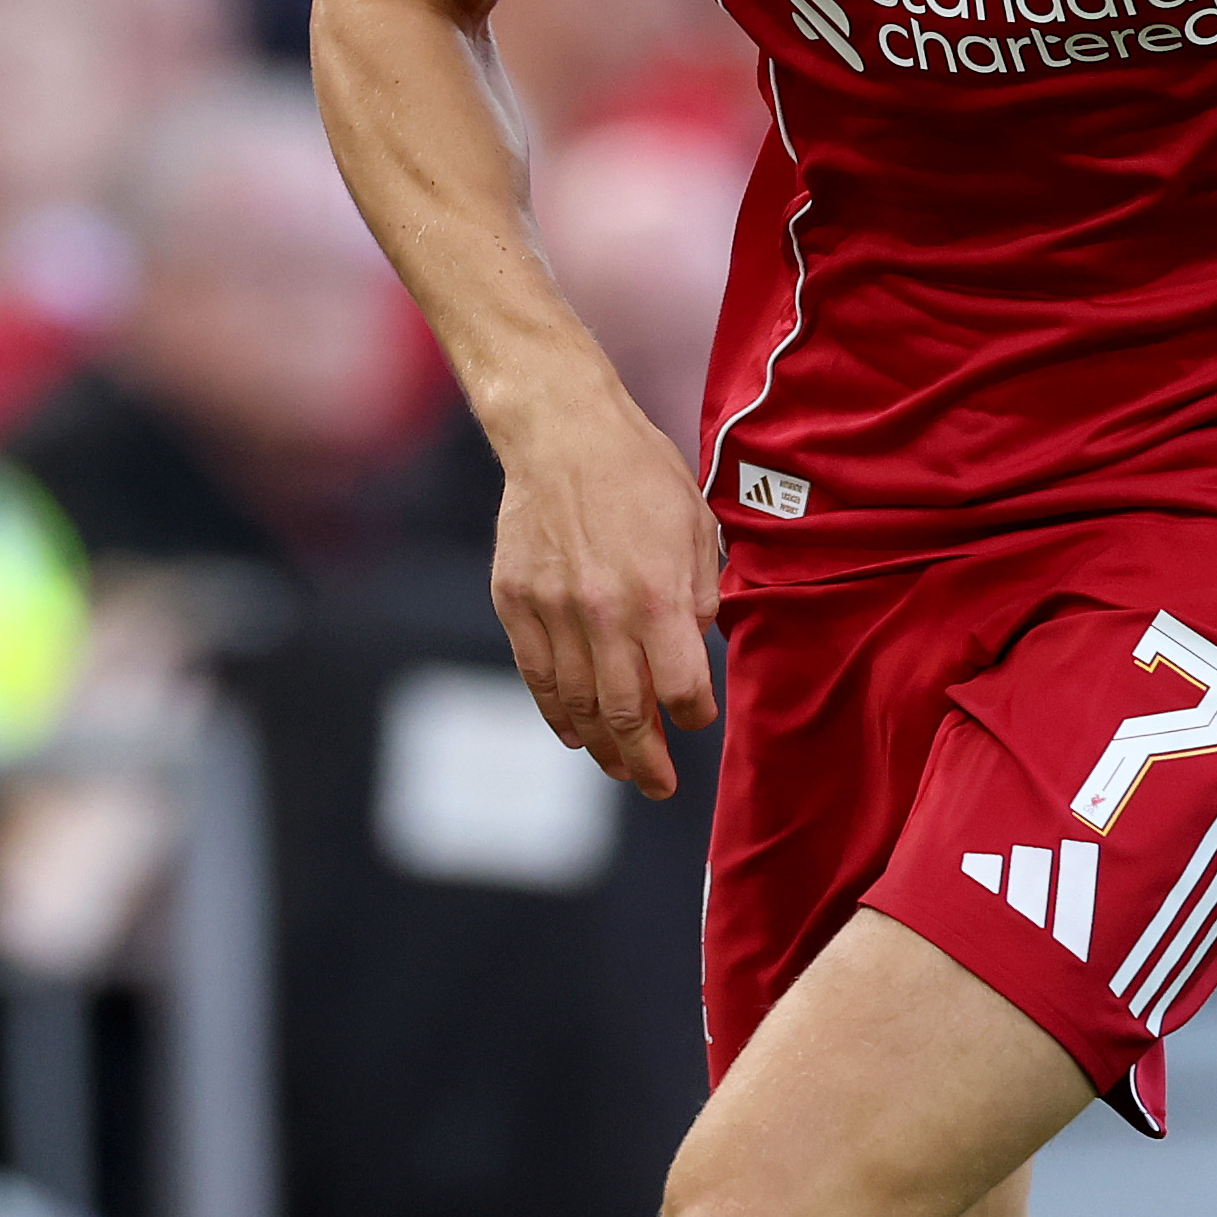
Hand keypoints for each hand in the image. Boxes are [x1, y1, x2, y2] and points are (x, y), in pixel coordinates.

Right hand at [486, 379, 723, 798]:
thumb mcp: (697, 526)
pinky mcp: (516, 602)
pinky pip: (537, 677)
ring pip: (578, 705)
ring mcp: (554, 611)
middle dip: (648, 761)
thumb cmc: (640, 473)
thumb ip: (700, 594)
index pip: (682, 689)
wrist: (562, 431)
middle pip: (627, 715)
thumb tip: (697, 649)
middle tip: (660, 785)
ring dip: (602, 747)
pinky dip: (556, 713)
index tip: (698, 718)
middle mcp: (604, 613)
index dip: (696, 716)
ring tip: (621, 768)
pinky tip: (574, 734)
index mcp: (659, 595)